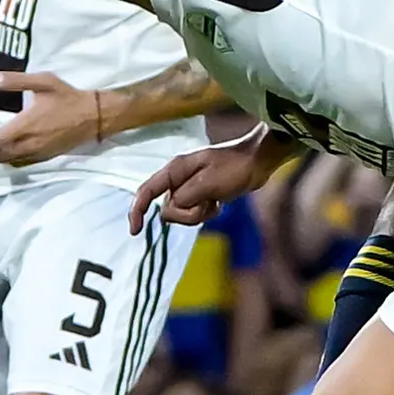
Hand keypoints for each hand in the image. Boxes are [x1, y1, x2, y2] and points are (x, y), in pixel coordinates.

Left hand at [0, 68, 104, 165]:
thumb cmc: (67, 97)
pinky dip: (6, 159)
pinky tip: (5, 149)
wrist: (93, 116)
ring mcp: (36, 154)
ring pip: (6, 162)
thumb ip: (16, 81)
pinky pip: (18, 163)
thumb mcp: (43, 82)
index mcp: (24, 127)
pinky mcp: (44, 158)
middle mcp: (27, 145)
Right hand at [129, 133, 273, 231]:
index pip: (146, 191)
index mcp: (174, 170)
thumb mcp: (208, 183)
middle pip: (168, 209)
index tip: (135, 231)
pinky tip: (220, 202)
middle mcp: (178, 179)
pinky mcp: (200, 195)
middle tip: (208, 202)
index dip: (137, 211)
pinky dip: (207, 212)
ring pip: (182, 214)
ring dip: (200, 213)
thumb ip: (184, 199)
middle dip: (187, 213)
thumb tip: (167, 212)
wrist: (258, 162)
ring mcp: (189, 188)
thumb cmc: (234, 168)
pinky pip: (195, 213)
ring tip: (216, 200)